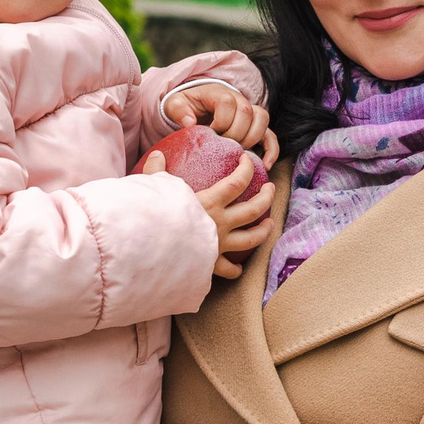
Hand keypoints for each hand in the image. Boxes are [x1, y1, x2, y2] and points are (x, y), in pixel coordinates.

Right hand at [143, 131, 281, 277]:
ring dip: (263, 231)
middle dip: (266, 197)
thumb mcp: (155, 188)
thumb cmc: (154, 217)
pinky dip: (235, 270)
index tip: (248, 160)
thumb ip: (157, 171)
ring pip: (251, 238)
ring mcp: (219, 244)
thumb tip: (158, 153)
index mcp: (209, 202)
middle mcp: (220, 223)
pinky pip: (228, 269)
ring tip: (270, 224)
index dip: (247, 169)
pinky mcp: (211, 264)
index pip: (237, 182)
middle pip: (253, 209)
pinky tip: (238, 269)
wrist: (153, 250)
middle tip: (271, 188)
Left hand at [164, 80, 272, 150]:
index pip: (227, 103)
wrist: (197, 106)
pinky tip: (266, 165)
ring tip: (238, 153)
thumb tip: (190, 123)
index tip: (210, 133)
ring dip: (251, 140)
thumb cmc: (186, 107)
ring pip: (262, 120)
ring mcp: (251, 112)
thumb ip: (179, 111)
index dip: (220, 121)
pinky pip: (271, 136)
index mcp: (219, 93)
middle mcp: (239, 99)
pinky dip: (271, 150)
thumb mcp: (176, 105)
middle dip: (235, 134)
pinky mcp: (256, 127)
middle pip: (247, 113)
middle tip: (222, 146)